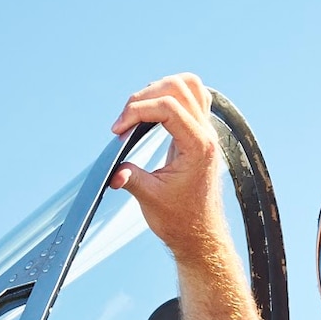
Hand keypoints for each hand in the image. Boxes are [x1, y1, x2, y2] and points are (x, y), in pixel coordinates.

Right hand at [110, 73, 230, 260]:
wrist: (199, 234)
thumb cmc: (180, 220)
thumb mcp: (150, 199)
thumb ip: (131, 179)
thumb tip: (113, 171)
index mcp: (198, 147)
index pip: (168, 107)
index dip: (137, 111)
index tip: (117, 130)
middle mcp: (206, 134)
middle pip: (179, 87)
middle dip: (145, 96)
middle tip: (124, 121)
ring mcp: (206, 131)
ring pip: (189, 85)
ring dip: (159, 90)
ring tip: (136, 111)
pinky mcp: (200, 133)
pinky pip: (192, 98)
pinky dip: (170, 95)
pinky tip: (152, 112)